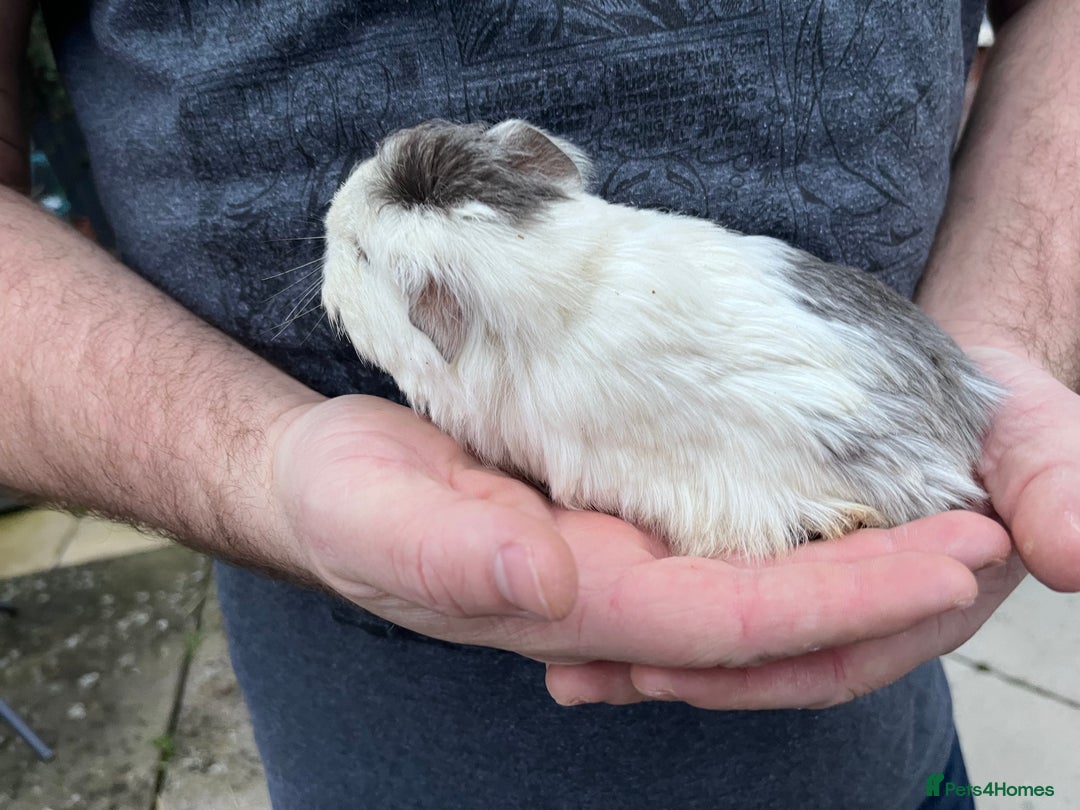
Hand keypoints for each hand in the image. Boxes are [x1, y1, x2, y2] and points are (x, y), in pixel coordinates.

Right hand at [270, 395, 1008, 706]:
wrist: (326, 483)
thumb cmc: (345, 501)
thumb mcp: (379, 516)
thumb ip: (457, 561)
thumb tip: (550, 587)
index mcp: (571, 605)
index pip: (729, 621)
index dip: (841, 597)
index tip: (944, 563)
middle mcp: (612, 599)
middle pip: (772, 617)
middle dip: (883, 588)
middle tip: (989, 537)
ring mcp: (619, 566)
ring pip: (760, 588)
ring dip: (858, 563)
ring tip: (947, 518)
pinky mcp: (616, 521)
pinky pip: (725, 542)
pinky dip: (796, 533)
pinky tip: (844, 501)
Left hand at [549, 341, 1079, 708]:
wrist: (965, 388)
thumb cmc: (1005, 419)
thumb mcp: (1045, 445)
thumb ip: (1060, 490)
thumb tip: (1073, 552)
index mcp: (904, 615)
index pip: (826, 660)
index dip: (758, 672)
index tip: (678, 670)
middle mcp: (839, 616)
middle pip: (746, 660)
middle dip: (668, 673)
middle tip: (581, 673)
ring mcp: (795, 584)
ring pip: (710, 631)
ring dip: (637, 648)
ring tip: (558, 662)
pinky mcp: (758, 548)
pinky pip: (695, 579)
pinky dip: (641, 594)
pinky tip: (568, 587)